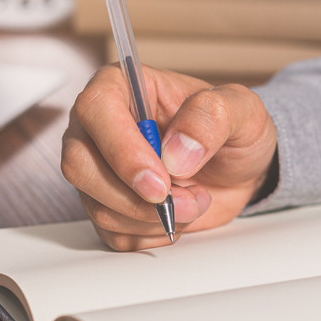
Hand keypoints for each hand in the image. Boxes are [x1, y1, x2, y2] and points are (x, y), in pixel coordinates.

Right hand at [61, 64, 277, 249]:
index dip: (122, 150)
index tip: (159, 181)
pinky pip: (113, 233)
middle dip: (133, 196)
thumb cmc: (232, 130)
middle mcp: (101, 127)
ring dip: (151, 217)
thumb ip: (212, 117)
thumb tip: (176, 151)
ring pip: (98, 206)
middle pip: (79, 165)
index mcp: (124, 87)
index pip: (95, 109)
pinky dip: (151, 234)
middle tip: (181, 200)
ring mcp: (100, 170)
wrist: (238, 168)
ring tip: (193, 201)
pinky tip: (177, 216)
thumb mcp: (242, 109)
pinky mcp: (109, 206)